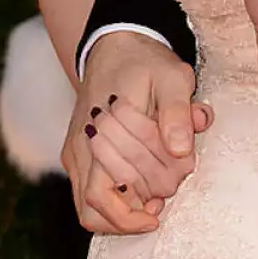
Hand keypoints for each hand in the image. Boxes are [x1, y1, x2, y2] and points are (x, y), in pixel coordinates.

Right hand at [61, 31, 212, 234]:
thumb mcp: (172, 76)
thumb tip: (181, 149)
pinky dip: (116, 198)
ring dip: (123, 209)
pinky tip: (143, 185)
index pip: (102, 194)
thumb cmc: (146, 61)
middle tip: (168, 188)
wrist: (116, 45)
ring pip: (88, 206)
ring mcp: (76, 153)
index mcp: (98, 130)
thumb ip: (178, 111)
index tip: (159, 209)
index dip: (130, 213)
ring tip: (155, 198)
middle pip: (98, 204)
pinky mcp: (78, 155)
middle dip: (136, 203)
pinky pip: (89, 193)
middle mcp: (80, 148)